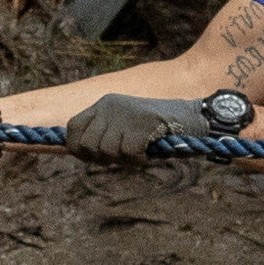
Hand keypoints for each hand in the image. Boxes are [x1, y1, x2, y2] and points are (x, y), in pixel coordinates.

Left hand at [60, 90, 202, 164]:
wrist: (191, 117)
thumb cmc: (156, 129)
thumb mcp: (124, 127)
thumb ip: (103, 136)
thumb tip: (78, 153)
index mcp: (103, 105)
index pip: (72, 129)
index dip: (78, 148)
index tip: (94, 158)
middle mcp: (110, 106)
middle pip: (87, 144)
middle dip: (101, 159)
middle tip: (122, 157)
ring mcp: (126, 113)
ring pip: (106, 150)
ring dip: (123, 160)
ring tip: (138, 153)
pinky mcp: (143, 122)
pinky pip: (127, 152)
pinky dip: (137, 160)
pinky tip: (147, 154)